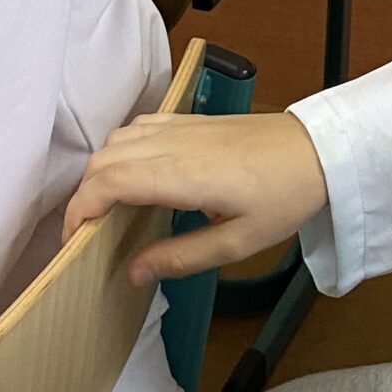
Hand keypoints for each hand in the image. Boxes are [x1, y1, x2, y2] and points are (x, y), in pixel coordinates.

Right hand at [64, 110, 328, 282]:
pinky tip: (132, 175)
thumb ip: (181, 258)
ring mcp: (181, 125)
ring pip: (117, 138)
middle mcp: (173, 143)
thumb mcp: (237, 243)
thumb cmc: (284, 197)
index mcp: (182, 174)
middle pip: (104, 159)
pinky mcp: (191, 119)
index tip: (72, 241)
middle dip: (83, 196)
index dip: (80, 209)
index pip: (109, 182)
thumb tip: (133, 272)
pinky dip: (120, 149)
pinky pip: (139, 126)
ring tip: (106, 210)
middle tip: (86, 235)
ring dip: (101, 171)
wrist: (319, 150)